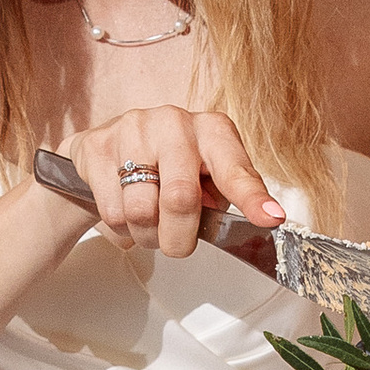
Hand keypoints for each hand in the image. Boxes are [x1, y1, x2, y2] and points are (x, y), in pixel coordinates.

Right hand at [58, 108, 285, 260]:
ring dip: (146, 236)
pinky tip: (122, 211)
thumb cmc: (165, 170)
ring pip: (141, 212)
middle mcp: (175, 123)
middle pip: (180, 199)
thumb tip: (258, 223)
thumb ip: (224, 198)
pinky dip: (120, 230)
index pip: (235, 169)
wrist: (101, 153)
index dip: (252, 198)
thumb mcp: (202, 179)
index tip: (271, 219)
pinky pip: (112, 212)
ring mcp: (133, 130)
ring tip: (147, 224)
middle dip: (179, 238)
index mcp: (211, 131)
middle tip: (176, 246)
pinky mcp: (98, 147)